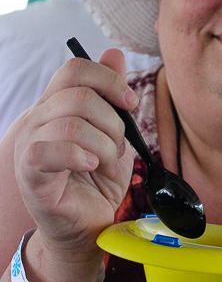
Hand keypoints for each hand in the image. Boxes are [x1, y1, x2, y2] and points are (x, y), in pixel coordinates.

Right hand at [14, 49, 136, 258]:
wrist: (86, 228)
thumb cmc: (97, 183)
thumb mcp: (114, 135)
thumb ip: (112, 97)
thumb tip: (114, 53)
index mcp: (56, 106)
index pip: (75, 70)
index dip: (109, 80)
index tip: (130, 103)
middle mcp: (38, 120)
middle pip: (79, 94)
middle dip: (113, 122)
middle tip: (119, 148)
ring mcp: (30, 146)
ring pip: (71, 123)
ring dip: (103, 145)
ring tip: (106, 164)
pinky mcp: (30, 174)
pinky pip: (50, 151)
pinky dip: (81, 157)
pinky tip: (91, 168)